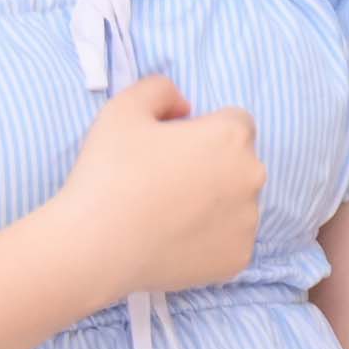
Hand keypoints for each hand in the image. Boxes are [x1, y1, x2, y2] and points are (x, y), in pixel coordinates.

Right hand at [43, 73, 265, 299]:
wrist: (96, 246)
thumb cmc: (109, 171)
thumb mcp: (123, 108)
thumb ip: (160, 89)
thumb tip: (185, 106)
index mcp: (232, 136)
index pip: (234, 122)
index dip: (202, 130)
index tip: (171, 148)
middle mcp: (252, 176)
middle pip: (239, 163)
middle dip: (212, 165)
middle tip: (165, 181)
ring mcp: (249, 221)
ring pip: (236, 203)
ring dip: (213, 203)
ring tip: (166, 214)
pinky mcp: (238, 258)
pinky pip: (229, 240)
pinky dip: (209, 240)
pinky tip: (173, 240)